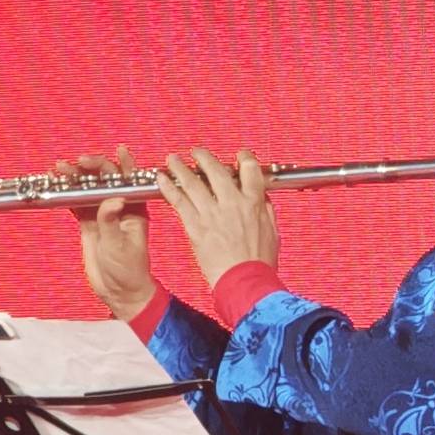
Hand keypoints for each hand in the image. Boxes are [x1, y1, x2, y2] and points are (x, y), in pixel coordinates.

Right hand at [53, 148, 154, 319]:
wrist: (120, 291)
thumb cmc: (129, 271)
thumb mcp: (121, 247)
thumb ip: (112, 222)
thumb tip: (113, 199)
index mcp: (135, 209)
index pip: (131, 180)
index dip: (125, 163)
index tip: (118, 150)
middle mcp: (119, 207)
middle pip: (105, 179)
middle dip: (92, 167)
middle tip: (77, 162)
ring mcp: (102, 214)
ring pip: (88, 188)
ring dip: (75, 177)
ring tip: (60, 169)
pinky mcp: (88, 222)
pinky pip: (76, 202)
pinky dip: (66, 192)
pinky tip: (55, 183)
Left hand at [158, 147, 276, 289]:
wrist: (245, 281)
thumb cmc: (260, 263)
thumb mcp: (273, 233)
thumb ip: (267, 212)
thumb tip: (263, 198)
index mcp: (254, 203)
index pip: (249, 170)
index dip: (243, 158)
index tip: (238, 156)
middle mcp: (232, 203)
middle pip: (216, 170)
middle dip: (204, 157)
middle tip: (196, 152)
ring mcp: (212, 213)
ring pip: (193, 182)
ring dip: (181, 167)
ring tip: (173, 159)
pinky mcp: (196, 225)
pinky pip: (179, 201)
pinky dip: (169, 187)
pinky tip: (161, 178)